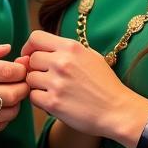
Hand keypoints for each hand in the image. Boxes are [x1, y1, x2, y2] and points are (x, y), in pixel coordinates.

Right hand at [0, 40, 28, 133]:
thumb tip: (8, 49)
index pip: (7, 71)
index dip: (21, 70)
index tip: (22, 68)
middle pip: (11, 94)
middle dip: (24, 88)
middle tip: (24, 83)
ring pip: (5, 113)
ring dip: (17, 105)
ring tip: (14, 96)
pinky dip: (3, 119)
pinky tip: (2, 110)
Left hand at [21, 31, 147, 141]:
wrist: (118, 110)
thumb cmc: (105, 84)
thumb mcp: (90, 56)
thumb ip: (67, 50)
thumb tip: (42, 49)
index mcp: (71, 47)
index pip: (35, 37)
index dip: (29, 47)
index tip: (30, 55)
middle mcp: (62, 62)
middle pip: (31, 59)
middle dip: (36, 68)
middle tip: (47, 77)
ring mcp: (56, 82)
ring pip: (30, 78)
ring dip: (37, 85)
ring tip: (53, 90)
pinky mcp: (53, 102)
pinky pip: (33, 96)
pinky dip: (40, 99)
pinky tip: (53, 100)